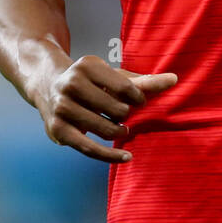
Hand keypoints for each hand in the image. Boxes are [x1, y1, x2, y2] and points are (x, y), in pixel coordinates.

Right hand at [35, 55, 177, 162]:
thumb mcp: (112, 76)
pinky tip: (127, 156)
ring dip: (120, 132)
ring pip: (106, 130)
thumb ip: (144, 81)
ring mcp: (62, 108)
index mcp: (87, 66)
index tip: (140, 102)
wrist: (47, 85)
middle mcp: (71, 84)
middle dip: (126, 115)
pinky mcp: (58, 130)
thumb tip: (175, 80)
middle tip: (122, 115)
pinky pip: (90, 149)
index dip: (138, 98)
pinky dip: (111, 155)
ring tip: (121, 129)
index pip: (125, 87)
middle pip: (117, 110)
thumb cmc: (90, 82)